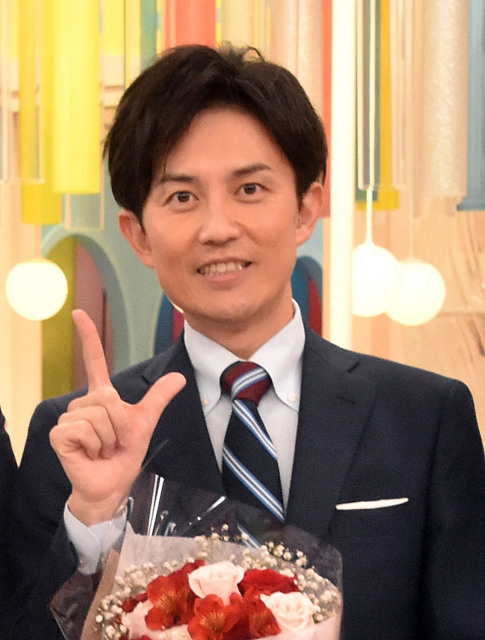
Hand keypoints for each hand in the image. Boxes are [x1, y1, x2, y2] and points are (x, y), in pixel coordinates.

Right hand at [49, 309, 185, 524]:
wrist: (113, 484)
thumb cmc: (125, 454)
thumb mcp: (145, 422)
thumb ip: (158, 398)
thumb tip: (180, 376)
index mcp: (101, 397)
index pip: (94, 361)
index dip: (89, 337)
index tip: (78, 313)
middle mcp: (83, 403)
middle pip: (109, 398)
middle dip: (121, 424)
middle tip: (115, 442)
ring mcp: (69, 418)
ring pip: (98, 414)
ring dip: (109, 437)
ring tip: (104, 449)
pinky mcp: (60, 434)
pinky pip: (85, 428)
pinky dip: (96, 445)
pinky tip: (91, 454)